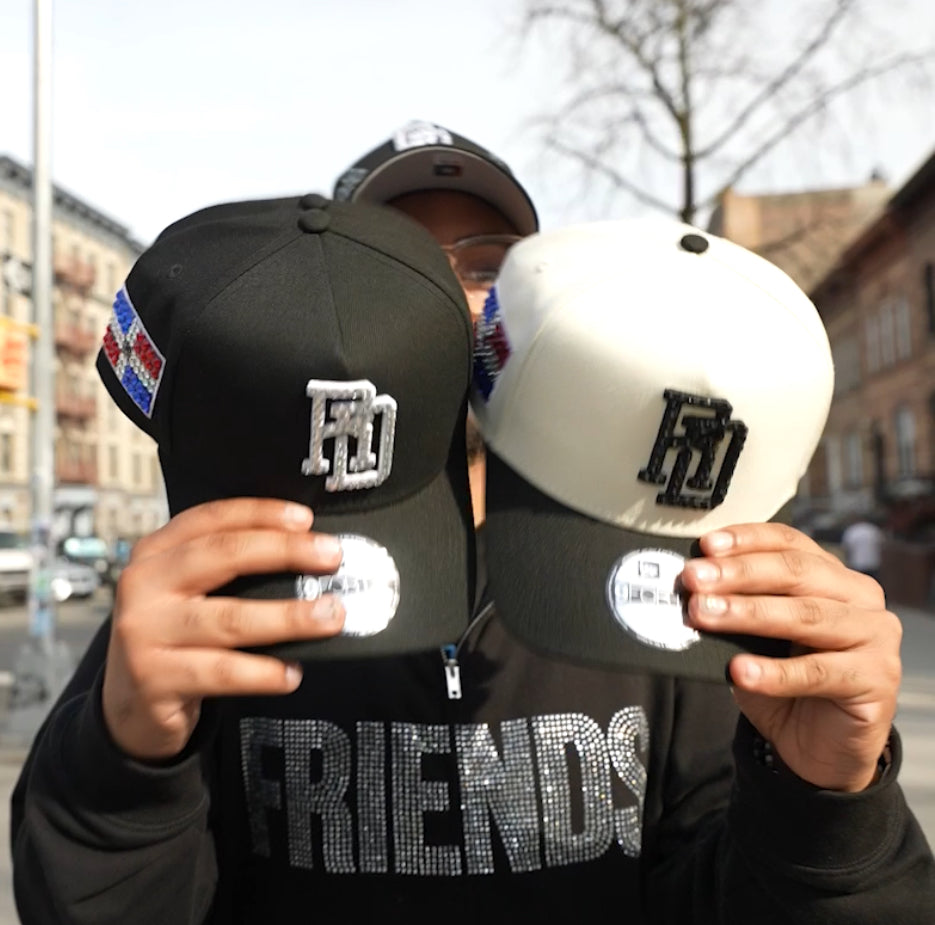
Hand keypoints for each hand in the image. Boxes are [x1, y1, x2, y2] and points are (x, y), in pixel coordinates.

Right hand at [102, 498, 344, 761]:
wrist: (127, 706)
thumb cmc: (174, 637)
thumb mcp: (186, 591)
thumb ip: (228, 569)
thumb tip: (307, 553)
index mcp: (156, 552)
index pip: (211, 519)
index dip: (261, 513)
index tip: (306, 519)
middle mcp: (144, 585)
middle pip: (223, 555)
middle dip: (284, 552)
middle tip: (331, 557)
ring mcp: (144, 633)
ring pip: (230, 619)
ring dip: (289, 617)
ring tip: (329, 616)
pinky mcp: (154, 679)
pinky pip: (223, 672)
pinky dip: (264, 672)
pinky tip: (292, 673)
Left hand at [682, 523, 900, 791]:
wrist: (819, 746)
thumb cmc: (785, 680)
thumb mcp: (754, 638)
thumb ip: (735, 608)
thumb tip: (690, 589)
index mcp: (830, 574)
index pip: (787, 542)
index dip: (745, 540)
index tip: (705, 545)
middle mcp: (859, 596)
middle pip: (795, 573)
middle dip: (738, 574)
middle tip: (693, 579)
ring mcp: (874, 636)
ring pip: (805, 615)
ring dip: (748, 613)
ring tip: (704, 615)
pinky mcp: (877, 680)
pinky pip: (818, 672)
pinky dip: (774, 672)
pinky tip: (740, 671)